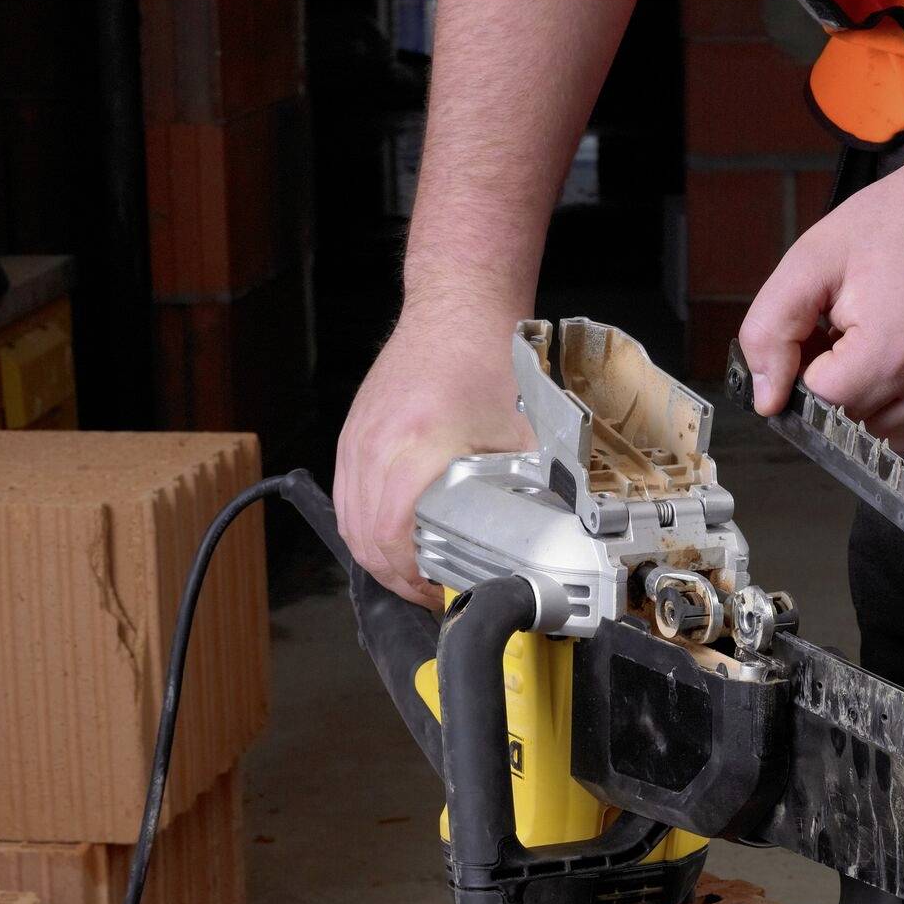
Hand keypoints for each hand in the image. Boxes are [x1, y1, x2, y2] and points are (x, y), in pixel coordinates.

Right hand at [333, 300, 533, 604]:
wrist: (456, 309)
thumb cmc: (486, 360)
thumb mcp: (524, 434)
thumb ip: (535, 489)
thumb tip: (556, 532)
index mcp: (416, 445)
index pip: (393, 534)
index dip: (414, 576)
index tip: (441, 591)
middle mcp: (375, 444)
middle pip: (365, 538)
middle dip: (398, 578)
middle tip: (433, 594)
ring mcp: (357, 439)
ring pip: (350, 522)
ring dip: (379, 557)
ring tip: (416, 576)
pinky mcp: (352, 436)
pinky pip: (348, 498)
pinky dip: (366, 529)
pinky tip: (393, 541)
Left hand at [738, 152, 903, 455]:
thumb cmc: (902, 222)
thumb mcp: (815, 260)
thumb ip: (772, 332)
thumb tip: (768, 402)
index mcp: (891, 352)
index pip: (824, 398)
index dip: (824, 360)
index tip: (844, 321)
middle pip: (862, 422)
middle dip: (856, 381)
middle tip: (880, 322)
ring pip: (900, 436)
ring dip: (891, 398)